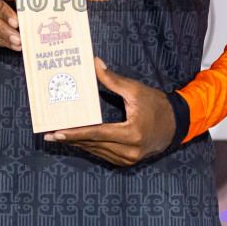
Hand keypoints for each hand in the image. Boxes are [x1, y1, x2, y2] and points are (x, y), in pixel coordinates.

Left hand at [43, 59, 175, 165]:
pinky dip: (91, 147)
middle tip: (50, 135)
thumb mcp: (136, 90)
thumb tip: (94, 64)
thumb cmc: (157, 105)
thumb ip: (113, 79)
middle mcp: (130, 150)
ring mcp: (129, 159)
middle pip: (94, 144)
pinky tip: (77, 141)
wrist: (176, 124)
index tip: (57, 132)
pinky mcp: (128, 161)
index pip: (98, 133)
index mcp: (132, 133)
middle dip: (71, 139)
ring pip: (97, 151)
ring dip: (78, 144)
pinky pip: (104, 154)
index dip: (76, 133)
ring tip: (59, 137)